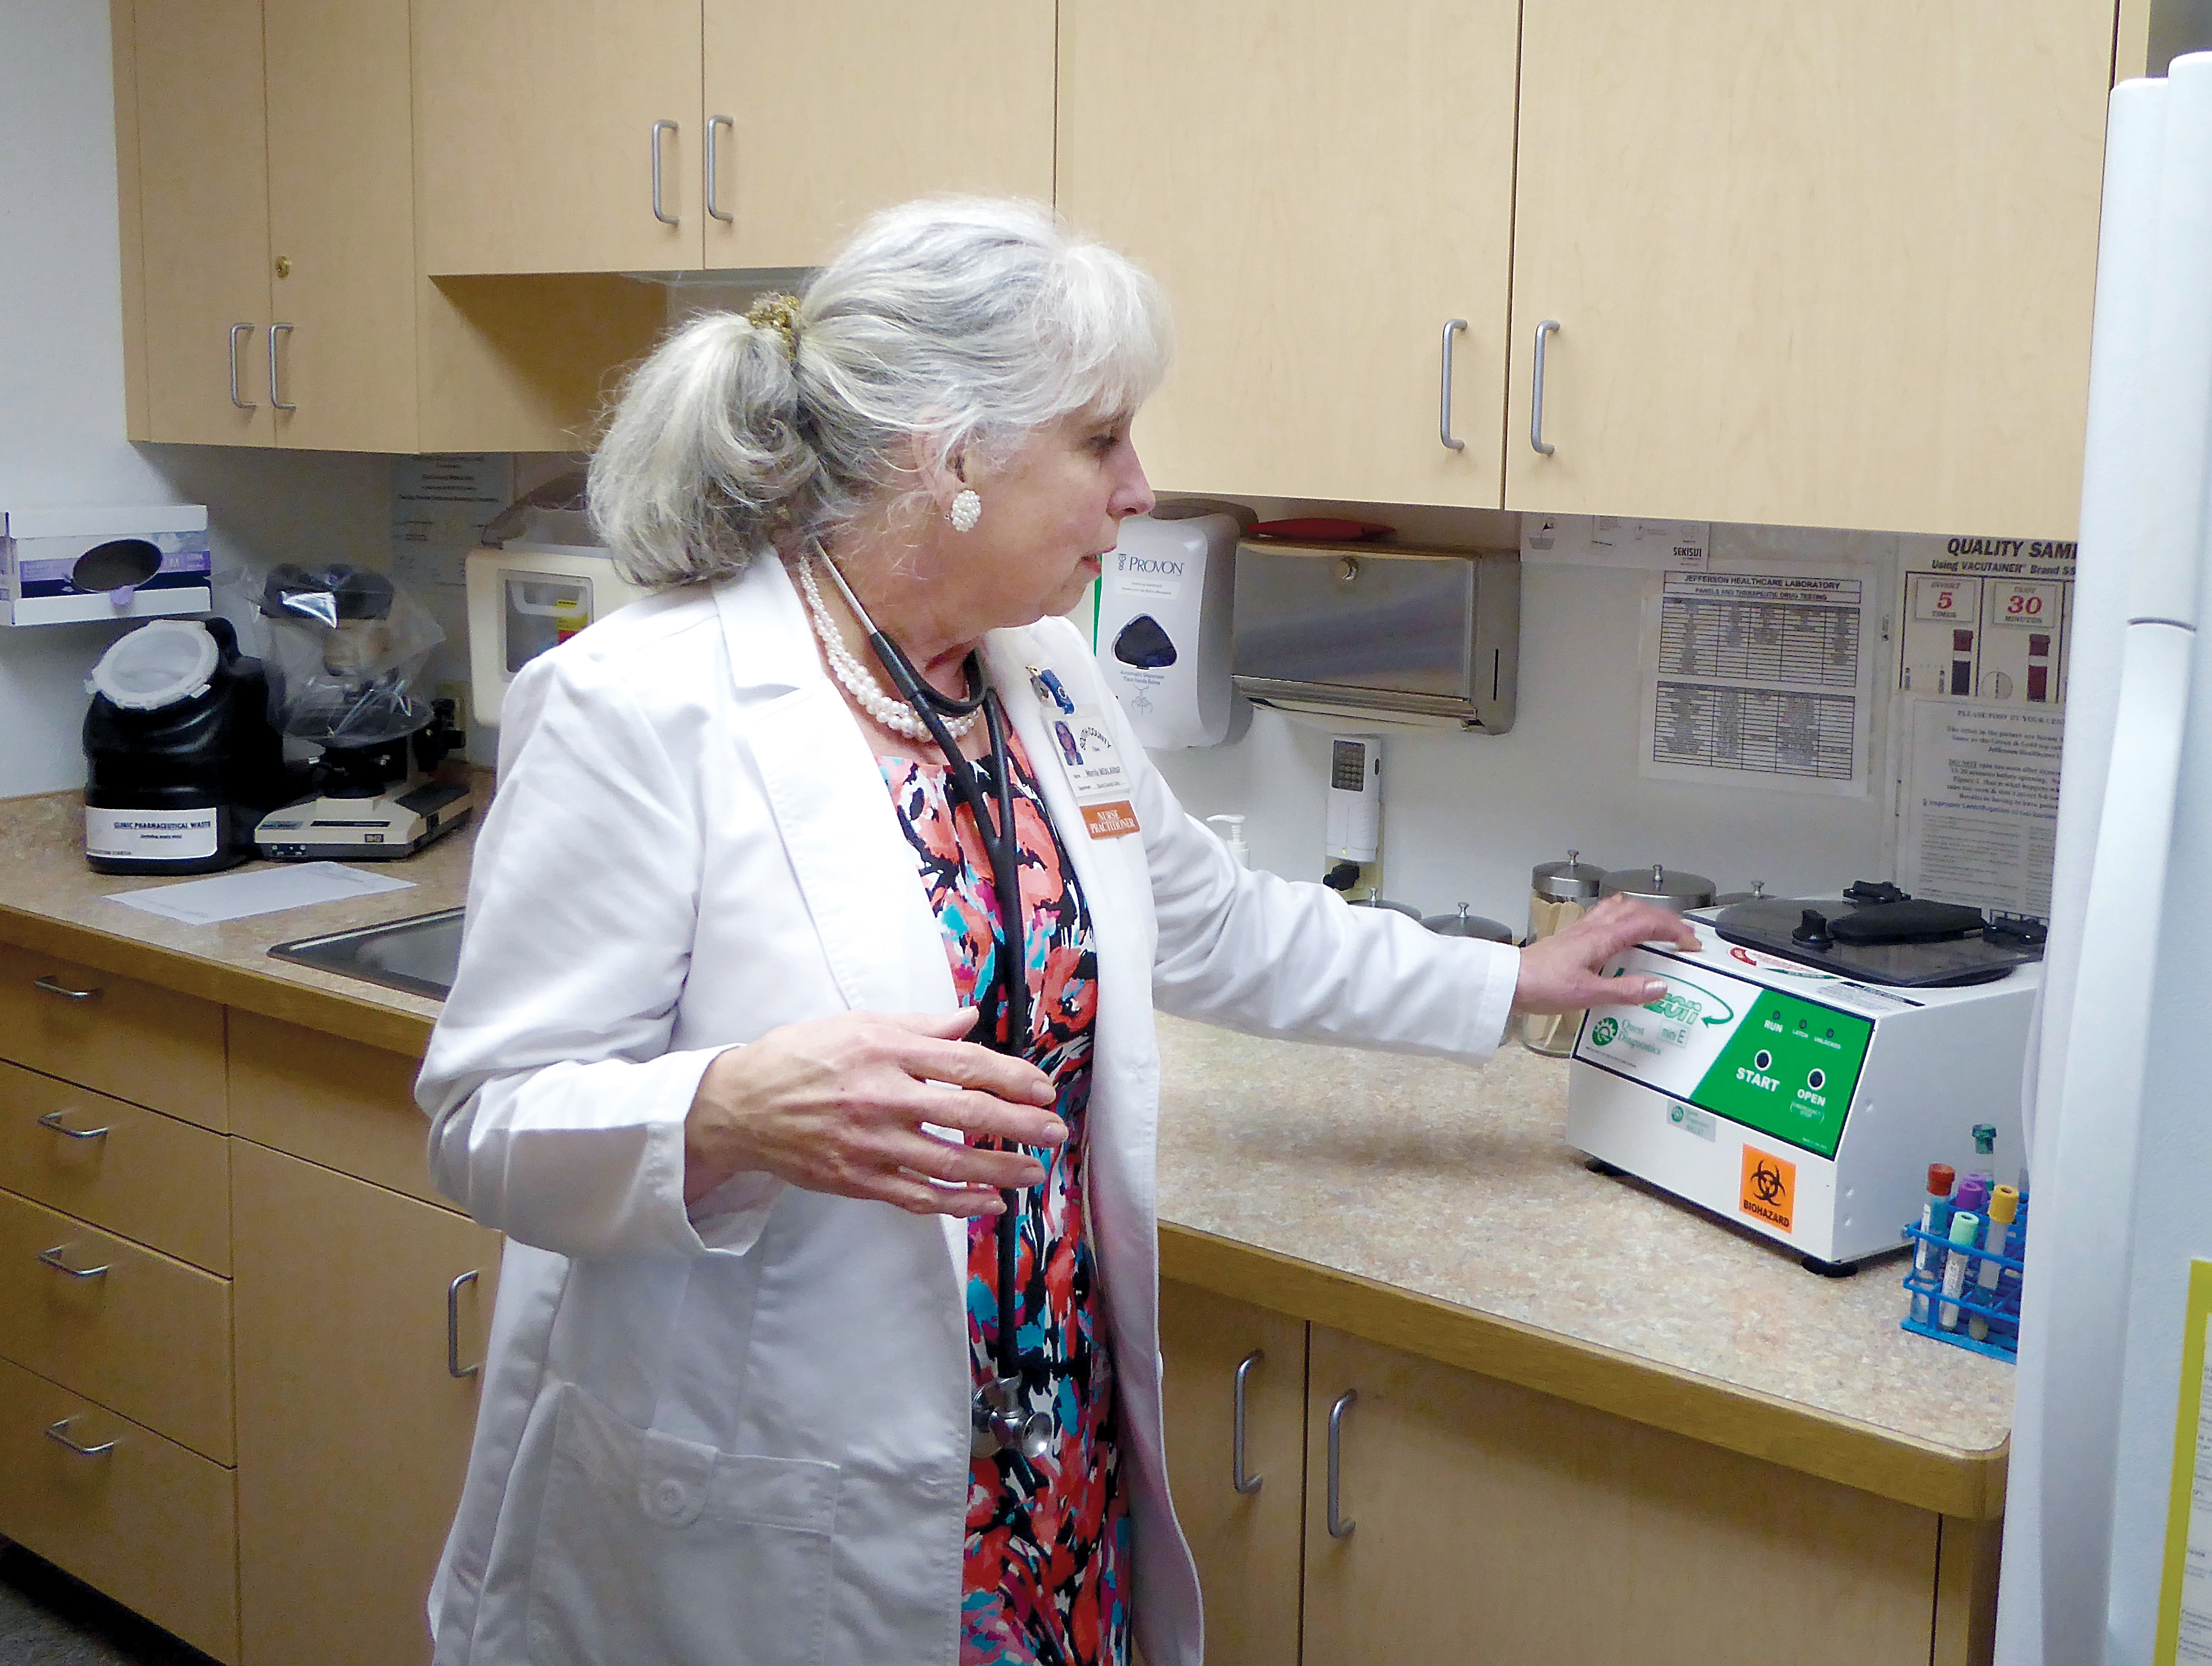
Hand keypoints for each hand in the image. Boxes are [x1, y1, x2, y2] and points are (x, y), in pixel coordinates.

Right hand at [684, 1010, 1063, 1216]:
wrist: (737, 1106)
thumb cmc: (800, 1057)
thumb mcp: (857, 1025)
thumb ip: (919, 1026)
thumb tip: (969, 1020)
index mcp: (886, 1050)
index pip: (966, 1064)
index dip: (1013, 1077)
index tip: (1043, 1088)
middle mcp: (882, 1096)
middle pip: (968, 1113)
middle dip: (1021, 1125)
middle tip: (1055, 1133)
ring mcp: (870, 1143)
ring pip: (949, 1162)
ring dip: (1000, 1170)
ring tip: (1034, 1173)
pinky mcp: (857, 1180)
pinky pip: (918, 1197)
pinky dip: (958, 1202)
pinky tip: (989, 1202)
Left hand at [1512, 895, 1700, 1014]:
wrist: (1509, 981)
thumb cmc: (1542, 985)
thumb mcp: (1589, 994)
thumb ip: (1627, 991)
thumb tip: (1660, 986)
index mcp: (1602, 938)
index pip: (1647, 922)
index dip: (1674, 930)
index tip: (1691, 943)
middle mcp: (1593, 928)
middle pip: (1636, 910)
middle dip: (1664, 918)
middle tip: (1682, 934)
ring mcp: (1581, 930)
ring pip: (1619, 909)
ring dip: (1644, 914)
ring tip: (1659, 927)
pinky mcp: (1572, 937)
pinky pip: (1604, 917)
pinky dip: (1622, 918)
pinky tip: (1621, 932)